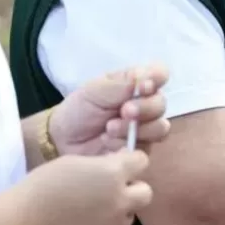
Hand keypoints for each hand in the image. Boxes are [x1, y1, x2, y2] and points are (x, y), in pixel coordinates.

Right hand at [19, 152, 153, 224]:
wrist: (24, 224)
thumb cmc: (44, 185)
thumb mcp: (74, 163)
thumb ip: (102, 165)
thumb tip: (117, 166)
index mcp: (113, 174)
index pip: (142, 161)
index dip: (131, 162)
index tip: (120, 163)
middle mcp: (120, 200)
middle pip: (146, 193)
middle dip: (133, 189)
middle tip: (112, 188)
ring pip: (128, 216)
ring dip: (117, 210)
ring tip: (91, 208)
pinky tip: (78, 224)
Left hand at [48, 65, 170, 156]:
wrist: (63, 139)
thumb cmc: (80, 109)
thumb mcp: (95, 90)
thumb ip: (121, 83)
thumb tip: (146, 77)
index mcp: (136, 84)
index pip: (160, 74)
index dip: (157, 78)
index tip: (142, 87)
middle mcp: (145, 104)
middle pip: (161, 104)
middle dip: (144, 108)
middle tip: (124, 111)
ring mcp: (145, 128)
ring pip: (160, 128)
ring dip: (135, 128)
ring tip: (109, 129)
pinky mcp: (140, 150)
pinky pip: (146, 148)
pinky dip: (126, 144)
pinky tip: (108, 142)